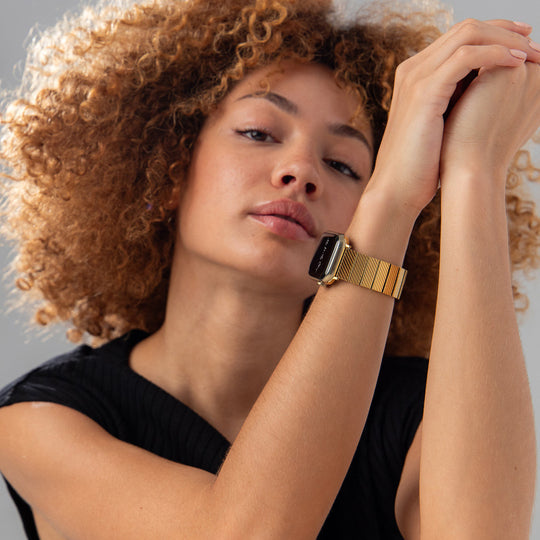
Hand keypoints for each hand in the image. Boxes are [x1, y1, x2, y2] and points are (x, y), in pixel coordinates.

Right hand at [366, 19, 539, 218]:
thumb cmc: (421, 163)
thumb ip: (458, 98)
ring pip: (468, 35)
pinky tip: (515, 64)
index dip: (496, 33)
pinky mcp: (424, 93)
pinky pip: (465, 57)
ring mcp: (416, 78)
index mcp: (416, 74)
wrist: (397, 187)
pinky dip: (495, 54)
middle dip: (506, 30)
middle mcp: (413, 69)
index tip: (524, 43)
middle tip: (534, 44)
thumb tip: (491, 85)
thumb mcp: (441, 121)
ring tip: (530, 54)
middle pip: (466, 28)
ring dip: (506, 39)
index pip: (460, 36)